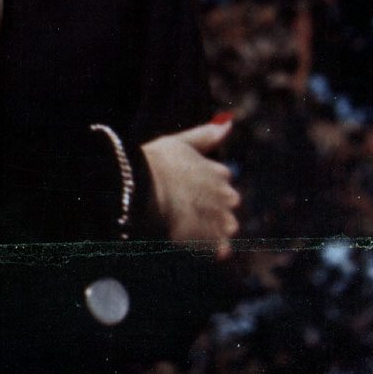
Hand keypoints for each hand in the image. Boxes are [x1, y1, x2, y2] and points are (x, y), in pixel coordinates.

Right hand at [141, 117, 239, 257]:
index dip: (204, 188)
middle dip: (211, 210)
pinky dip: (208, 250)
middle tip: (183, 210)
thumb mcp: (182, 142)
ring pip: (225, 230)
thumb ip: (207, 135)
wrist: (143, 188)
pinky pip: (220, 251)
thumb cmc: (157, 163)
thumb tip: (229, 122)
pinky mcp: (214, 243)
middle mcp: (228, 196)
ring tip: (184, 227)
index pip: (223, 183)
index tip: (186, 189)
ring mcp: (223, 221)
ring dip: (210, 230)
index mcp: (221, 173)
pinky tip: (189, 243)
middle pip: (226, 207)